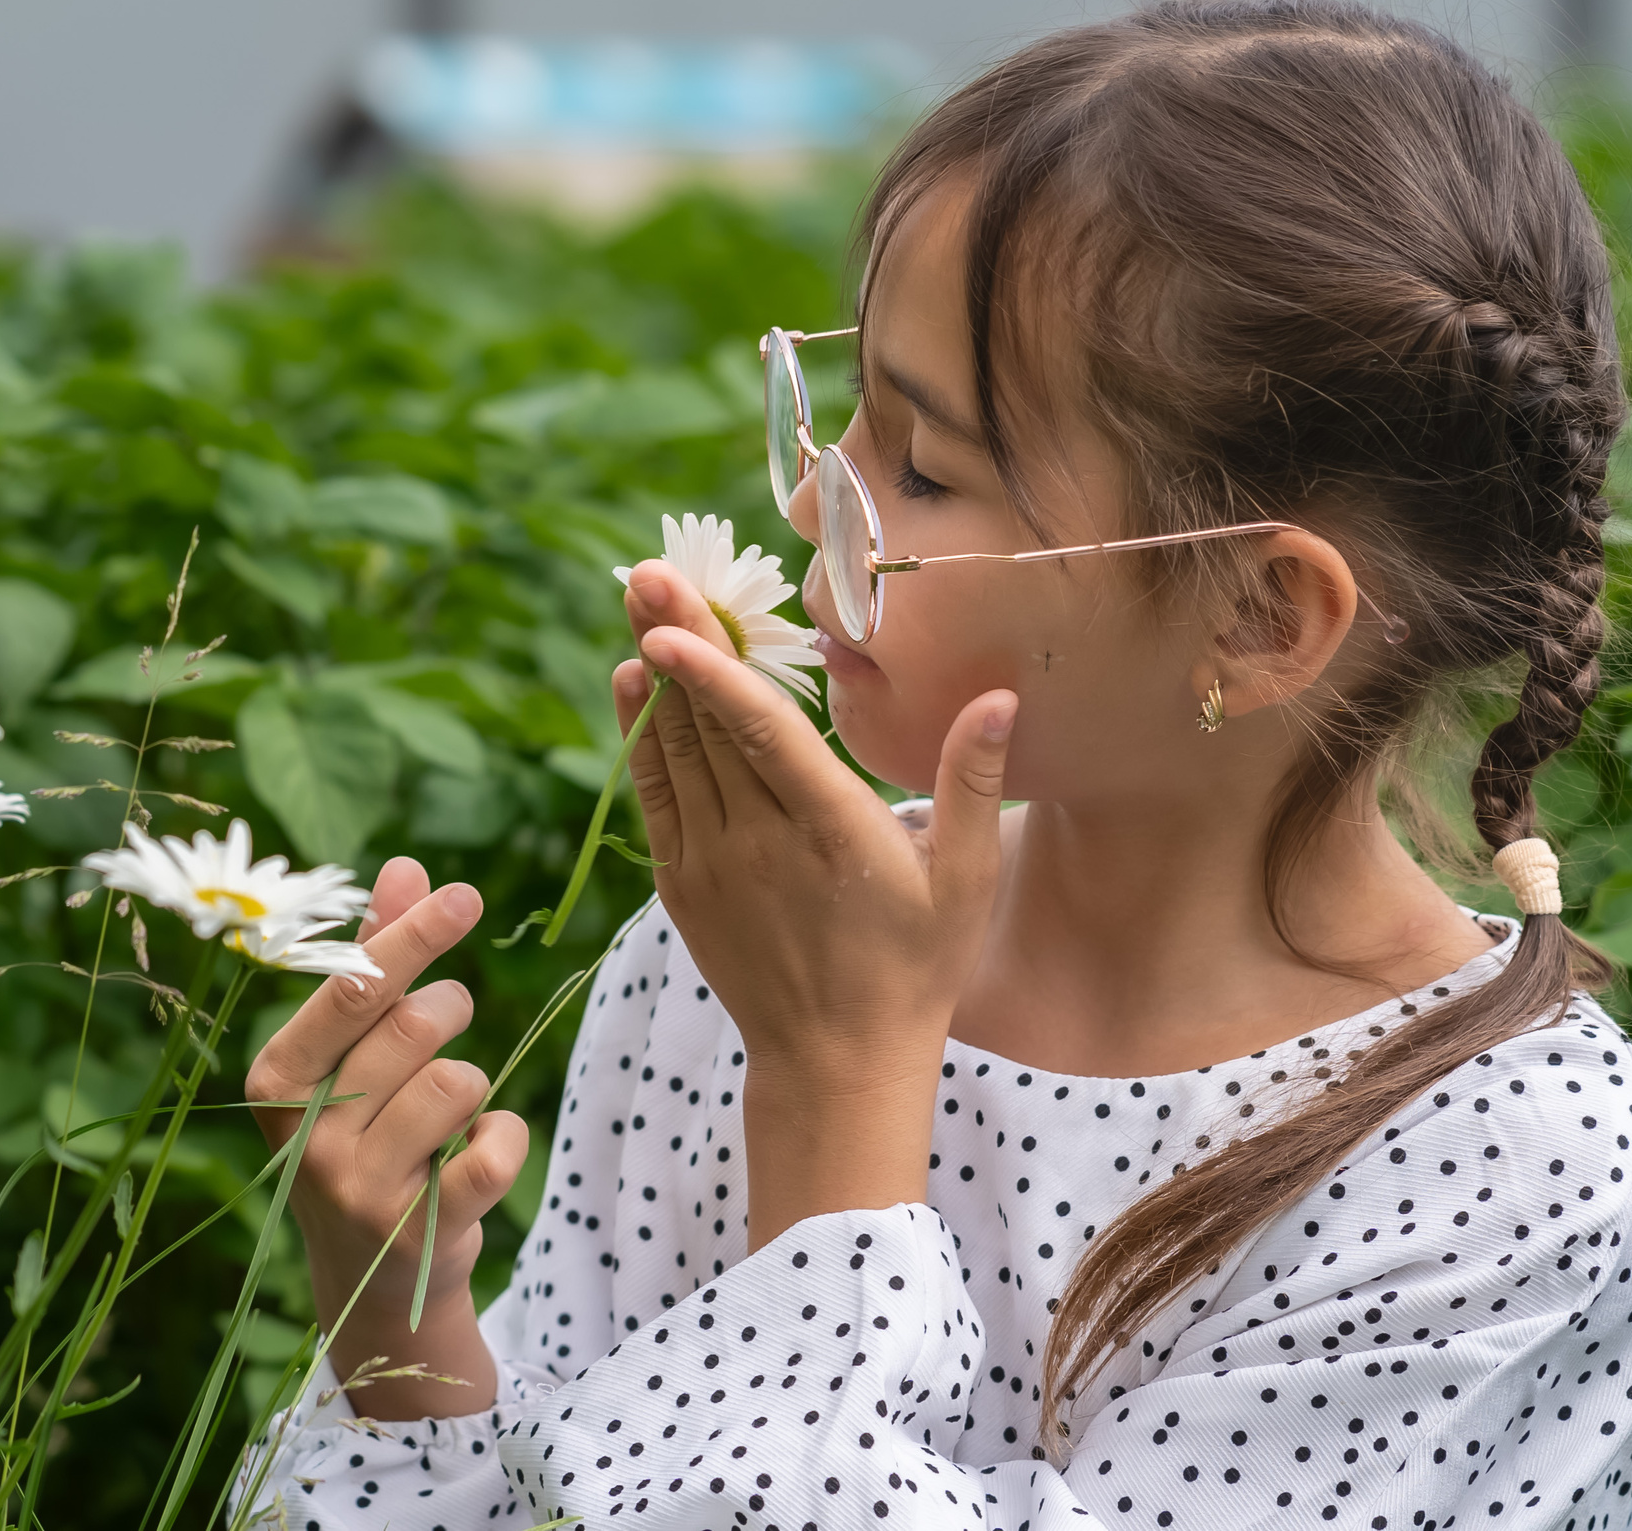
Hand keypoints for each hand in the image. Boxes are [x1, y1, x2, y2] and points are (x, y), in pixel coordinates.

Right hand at [244, 858, 524, 1416]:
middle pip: (412, 1026)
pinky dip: (504, 1137)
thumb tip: (405, 866)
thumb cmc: (360, 1135)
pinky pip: (495, 1149)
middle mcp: (306, 1136)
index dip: (413, 936)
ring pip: (458, 1083)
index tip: (465, 895)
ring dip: (474, 1082)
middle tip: (446, 1023)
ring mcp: (359, 1189)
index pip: (350, 988)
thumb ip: (374, 958)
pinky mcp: (417, 1232)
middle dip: (448, 1009)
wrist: (369, 1281)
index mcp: (276, 1078)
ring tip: (449, 1108)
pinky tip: (479, 1151)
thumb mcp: (351, 1053)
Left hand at [617, 559, 1014, 1238]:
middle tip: (646, 569)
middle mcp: (759, 843)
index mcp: (831, 832)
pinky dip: (640, 735)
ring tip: (638, 597)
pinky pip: (654, 794)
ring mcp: (713, 863)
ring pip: (674, 750)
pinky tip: (632, 679)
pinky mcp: (683, 883)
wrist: (835, 1061)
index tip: (671, 624)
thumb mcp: (966, 882)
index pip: (760, 738)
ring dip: (653, 672)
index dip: (713, 676)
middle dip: (675, 638)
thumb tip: (999, 697)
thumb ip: (973, 785)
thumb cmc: (914, 968)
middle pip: (707, 723)